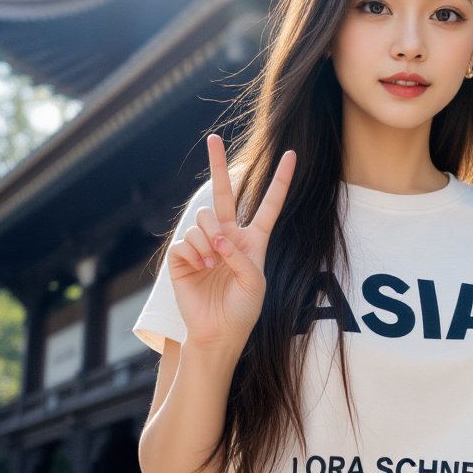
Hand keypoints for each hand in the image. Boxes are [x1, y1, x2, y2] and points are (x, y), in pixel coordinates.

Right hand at [167, 134, 295, 348]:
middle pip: (224, 193)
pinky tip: (198, 268)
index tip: (291, 155)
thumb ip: (241, 256)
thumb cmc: (242, 310)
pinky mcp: (182, 256)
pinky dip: (194, 254)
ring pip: (203, 219)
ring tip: (212, 264)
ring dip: (209, 242)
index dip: (280, 181)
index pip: (268, 205)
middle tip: (212, 138)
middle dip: (217, 165)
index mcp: (253, 241)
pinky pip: (185, 241)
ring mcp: (203, 244)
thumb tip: (218, 236)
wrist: (217, 333)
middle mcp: (227, 236)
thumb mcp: (255, 283)